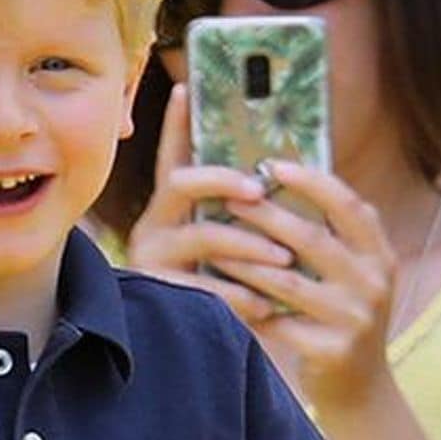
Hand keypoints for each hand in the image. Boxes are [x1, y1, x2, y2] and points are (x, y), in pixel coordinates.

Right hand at [126, 84, 293, 322]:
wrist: (198, 349)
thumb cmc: (230, 283)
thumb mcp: (236, 243)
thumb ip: (247, 211)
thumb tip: (284, 175)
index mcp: (176, 206)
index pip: (176, 156)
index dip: (176, 124)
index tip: (185, 90)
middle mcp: (158, 224)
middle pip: (182, 184)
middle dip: (222, 181)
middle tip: (259, 189)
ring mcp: (155, 259)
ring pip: (201, 237)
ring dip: (247, 244)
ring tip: (284, 258)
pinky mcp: (162, 296)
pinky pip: (202, 291)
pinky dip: (239, 295)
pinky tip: (267, 305)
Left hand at [210, 160, 397, 409]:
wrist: (363, 391)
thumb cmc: (345, 320)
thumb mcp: (357, 276)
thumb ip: (336, 238)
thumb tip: (284, 182)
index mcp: (381, 257)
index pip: (351, 207)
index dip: (313, 182)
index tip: (274, 165)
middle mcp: (374, 284)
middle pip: (313, 239)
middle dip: (265, 215)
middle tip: (228, 199)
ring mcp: (355, 318)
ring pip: (287, 280)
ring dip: (244, 260)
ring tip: (211, 244)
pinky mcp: (331, 349)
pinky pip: (277, 320)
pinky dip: (247, 305)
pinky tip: (220, 292)